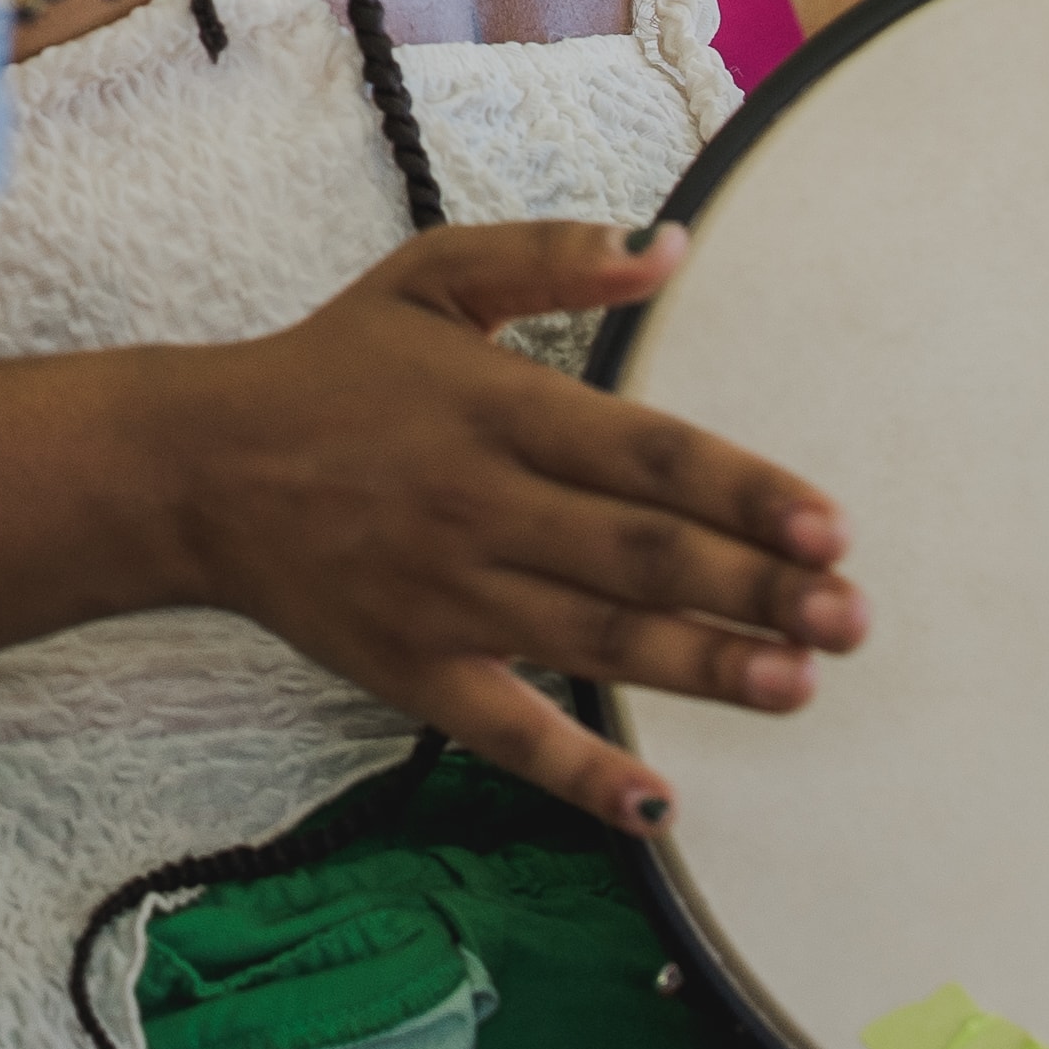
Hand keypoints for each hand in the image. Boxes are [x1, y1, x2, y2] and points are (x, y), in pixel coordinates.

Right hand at [160, 219, 861, 831]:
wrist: (193, 468)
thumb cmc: (329, 367)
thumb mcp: (430, 278)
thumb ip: (552, 257)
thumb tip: (670, 244)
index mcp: (498, 409)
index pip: (648, 455)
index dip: (746, 494)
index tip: (833, 527)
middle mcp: (481, 506)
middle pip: (640, 557)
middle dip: (757, 591)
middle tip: (854, 620)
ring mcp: (447, 597)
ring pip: (596, 640)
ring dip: (704, 669)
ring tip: (800, 686)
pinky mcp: (411, 670)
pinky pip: (506, 733)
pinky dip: (580, 773)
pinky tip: (658, 804)